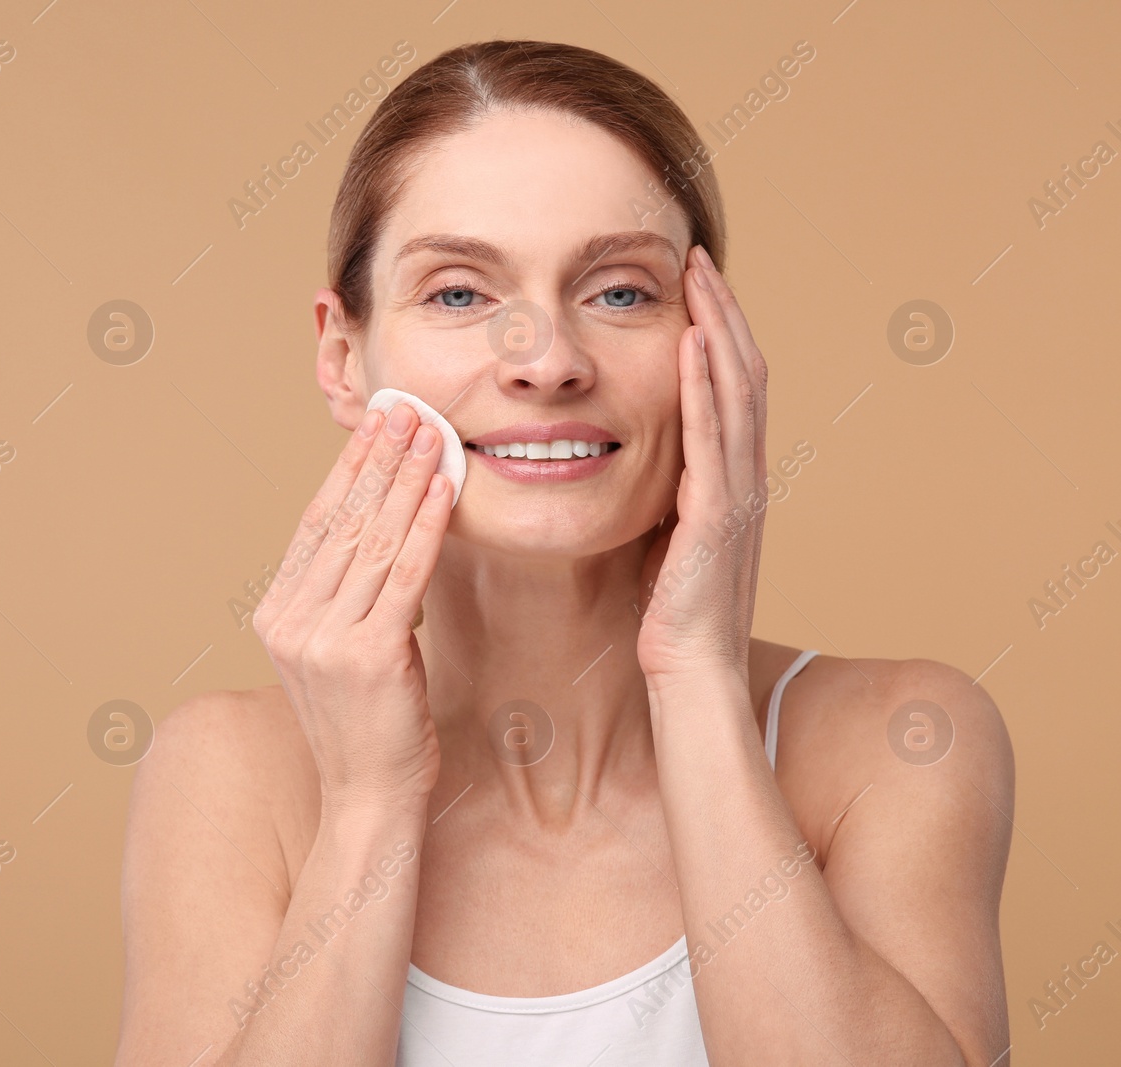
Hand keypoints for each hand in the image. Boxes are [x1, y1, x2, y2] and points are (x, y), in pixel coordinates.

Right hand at [252, 403, 453, 811]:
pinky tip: (443, 488)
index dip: (347, 471)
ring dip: (406, 479)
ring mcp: (322, 638)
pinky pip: (404, 574)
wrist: (369, 798)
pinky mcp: (366, 654)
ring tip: (430, 434)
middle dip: (378, 460)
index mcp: (276, 615)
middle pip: (343, 522)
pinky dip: (426, 525)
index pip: (316, 525)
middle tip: (405, 410)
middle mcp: (289, 621)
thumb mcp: (341, 650)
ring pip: (374, 540)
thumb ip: (347, 595)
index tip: (373, 427)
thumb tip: (382, 526)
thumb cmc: (368, 725)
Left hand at [636, 245, 769, 688]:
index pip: (731, 387)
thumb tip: (631, 456)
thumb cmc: (670, 613)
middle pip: (742, 372)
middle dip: (720, 311)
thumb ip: (662, 491)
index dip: (717, 331)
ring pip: (737, 393)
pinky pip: (713, 439)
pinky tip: (693, 346)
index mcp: (731, 480)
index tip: (693, 284)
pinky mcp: (717, 517)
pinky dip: (706, 388)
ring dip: (717, 329)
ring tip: (697, 277)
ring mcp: (737, 495)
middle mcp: (744, 477)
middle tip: (696, 257)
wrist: (692, 672)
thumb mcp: (664, 536)